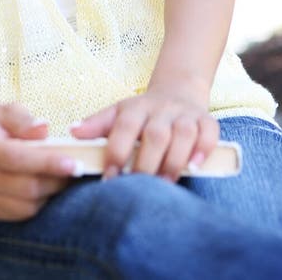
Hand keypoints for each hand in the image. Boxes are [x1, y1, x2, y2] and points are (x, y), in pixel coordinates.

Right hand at [0, 103, 77, 220]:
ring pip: (26, 205)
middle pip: (25, 186)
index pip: (18, 158)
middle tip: (77, 170)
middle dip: (56, 180)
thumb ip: (24, 120)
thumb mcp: (7, 111)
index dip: (47, 162)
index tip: (74, 164)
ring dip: (50, 193)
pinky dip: (40, 203)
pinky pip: (21, 214)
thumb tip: (43, 129)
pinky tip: (47, 188)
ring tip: (64, 178)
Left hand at [70, 85, 218, 182]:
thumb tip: (73, 132)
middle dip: (146, 164)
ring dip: (174, 161)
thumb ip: (97, 124)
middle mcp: (161, 108)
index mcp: (135, 107)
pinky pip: (209, 133)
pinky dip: (203, 149)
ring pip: (183, 134)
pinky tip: (194, 166)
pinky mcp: (206, 120)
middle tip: (137, 189)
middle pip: (155, 134)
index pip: (125, 127)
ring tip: (164, 184)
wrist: (177, 92)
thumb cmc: (142, 113)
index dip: (117, 152)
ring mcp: (185, 114)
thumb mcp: (117, 113)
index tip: (109, 178)